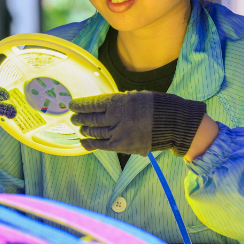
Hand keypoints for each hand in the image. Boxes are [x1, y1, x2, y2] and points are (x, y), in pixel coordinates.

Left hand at [69, 91, 206, 156]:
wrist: (172, 122)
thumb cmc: (154, 106)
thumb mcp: (134, 97)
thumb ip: (117, 103)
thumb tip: (101, 107)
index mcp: (118, 101)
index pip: (93, 103)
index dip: (80, 105)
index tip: (72, 105)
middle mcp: (115, 116)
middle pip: (92, 118)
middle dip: (81, 118)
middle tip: (74, 117)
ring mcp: (118, 132)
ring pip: (95, 131)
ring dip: (85, 129)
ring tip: (79, 127)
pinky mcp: (122, 145)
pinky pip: (101, 145)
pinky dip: (90, 144)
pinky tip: (82, 142)